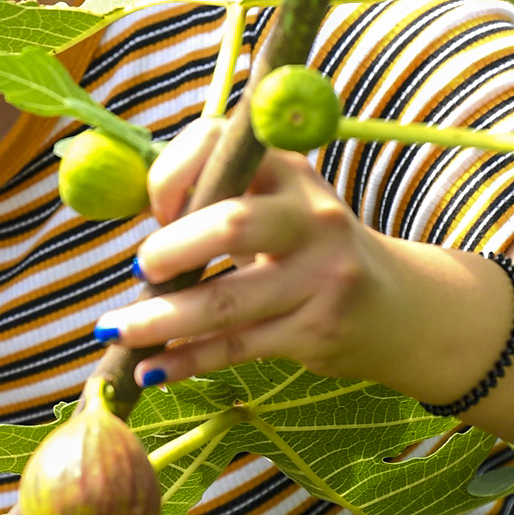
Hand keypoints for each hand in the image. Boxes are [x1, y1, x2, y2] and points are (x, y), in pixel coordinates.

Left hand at [99, 138, 395, 387]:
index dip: (173, 173)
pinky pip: (236, 347)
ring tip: (115, 331)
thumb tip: (128, 202)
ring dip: (159, 320)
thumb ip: (218, 195)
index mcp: (290, 170)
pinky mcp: (317, 331)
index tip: (155, 209)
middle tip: (140, 270)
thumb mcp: (280, 203)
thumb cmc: (310, 249)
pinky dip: (187, 360)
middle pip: (231, 224)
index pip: (222, 145)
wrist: (398, 307)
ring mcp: (320, 278)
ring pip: (225, 301)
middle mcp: (312, 218)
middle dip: (170, 250)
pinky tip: (153, 369)